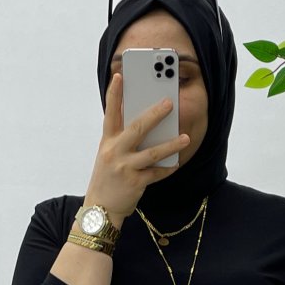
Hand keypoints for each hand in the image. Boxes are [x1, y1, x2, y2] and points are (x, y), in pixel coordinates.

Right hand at [84, 72, 189, 223]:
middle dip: (154, 114)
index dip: (114, 94)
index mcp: (108, 141)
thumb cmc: (108, 178)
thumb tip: (147, 124)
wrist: (100, 209)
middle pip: (137, 128)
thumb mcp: (109, 155)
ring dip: (171, 145)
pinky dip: (168, 168)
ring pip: (152, 152)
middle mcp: (115, 152)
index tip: (120, 76)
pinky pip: (156, 173)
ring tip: (185, 138)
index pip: (110, 113)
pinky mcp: (135, 183)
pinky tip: (177, 163)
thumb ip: (123, 139)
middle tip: (169, 102)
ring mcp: (124, 167)